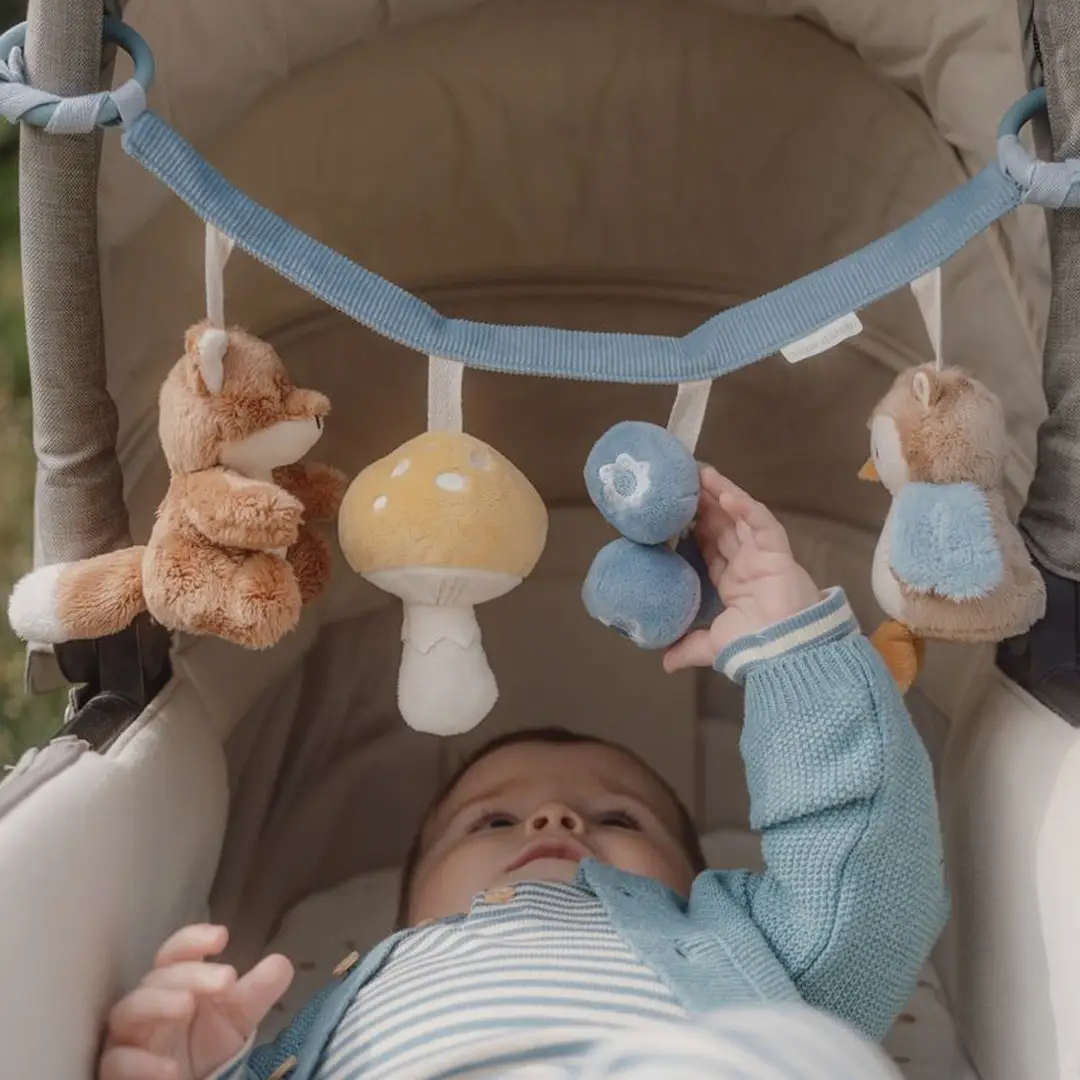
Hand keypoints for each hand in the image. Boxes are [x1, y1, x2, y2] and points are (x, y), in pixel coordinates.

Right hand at [99, 924, 293, 1079]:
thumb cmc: (204, 1050)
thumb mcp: (235, 1021)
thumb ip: (256, 993)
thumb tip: (282, 963)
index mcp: (173, 985)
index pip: (175, 953)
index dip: (193, 939)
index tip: (222, 937)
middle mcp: (146, 1005)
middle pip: (158, 977)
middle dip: (191, 973)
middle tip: (227, 980)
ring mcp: (126, 1039)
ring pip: (127, 1010)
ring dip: (157, 1004)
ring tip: (187, 1006)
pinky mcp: (115, 1071)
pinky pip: (116, 1062)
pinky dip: (140, 1064)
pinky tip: (170, 1070)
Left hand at [664, 467, 820, 672]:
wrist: (783, 651)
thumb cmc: (753, 645)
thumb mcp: (712, 646)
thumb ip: (688, 648)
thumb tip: (664, 662)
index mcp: (732, 581)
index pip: (709, 546)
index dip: (694, 528)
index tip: (674, 512)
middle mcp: (746, 563)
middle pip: (722, 524)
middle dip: (705, 502)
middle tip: (684, 480)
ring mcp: (762, 554)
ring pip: (740, 516)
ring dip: (722, 493)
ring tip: (702, 473)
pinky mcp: (777, 551)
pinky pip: (761, 523)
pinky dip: (745, 507)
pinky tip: (727, 494)